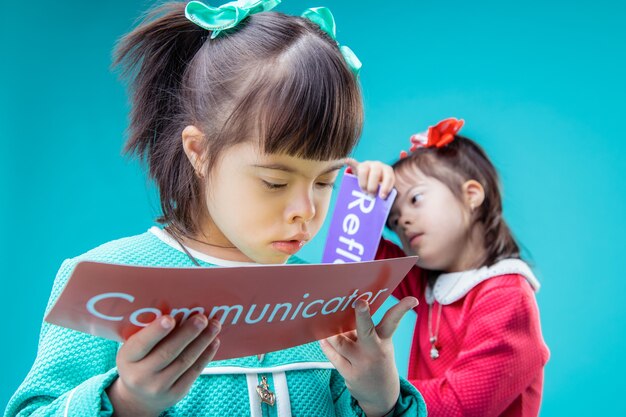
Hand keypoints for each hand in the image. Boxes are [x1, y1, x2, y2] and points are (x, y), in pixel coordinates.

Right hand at [106, 314, 220, 416]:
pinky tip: (214, 341)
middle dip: (187, 333)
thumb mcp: (134, 350)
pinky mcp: (176, 393)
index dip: (156, 332)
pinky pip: (194, 371)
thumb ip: (149, 334)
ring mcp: (159, 387)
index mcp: (127, 358)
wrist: (138, 398)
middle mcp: (140, 376)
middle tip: (202, 318)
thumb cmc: (139, 362)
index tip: (170, 318)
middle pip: (167, 352)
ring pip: (184, 361)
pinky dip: (206, 355)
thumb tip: (178, 310)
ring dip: (202, 341)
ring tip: (214, 325)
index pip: (141, 344)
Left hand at [320, 297, 417, 416]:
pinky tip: (322, 338)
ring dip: (330, 332)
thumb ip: (361, 330)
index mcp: (384, 340)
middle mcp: (374, 350)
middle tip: (360, 302)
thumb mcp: (378, 345)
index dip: (402, 309)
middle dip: (363, 315)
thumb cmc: (376, 361)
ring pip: (341, 342)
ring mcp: (362, 363)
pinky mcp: (350, 374)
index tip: (412, 300)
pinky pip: (333, 355)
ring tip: (323, 322)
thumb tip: (337, 315)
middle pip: (367, 329)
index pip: (393, 321)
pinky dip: (326, 345)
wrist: (382, 397)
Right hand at [345, 158, 394, 198]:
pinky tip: (346, 161)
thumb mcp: (386, 189)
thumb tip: (382, 201)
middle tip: (371, 196)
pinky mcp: (358, 166)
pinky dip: (349, 162)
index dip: (385, 187)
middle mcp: (378, 165)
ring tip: (364, 192)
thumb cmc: (382, 186)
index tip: (382, 197)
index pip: (388, 177)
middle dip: (372, 187)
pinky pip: (353, 163)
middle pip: (375, 174)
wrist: (375, 177)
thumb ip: (386, 194)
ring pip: (363, 171)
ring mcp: (367, 164)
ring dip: (363, 184)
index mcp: (387, 170)